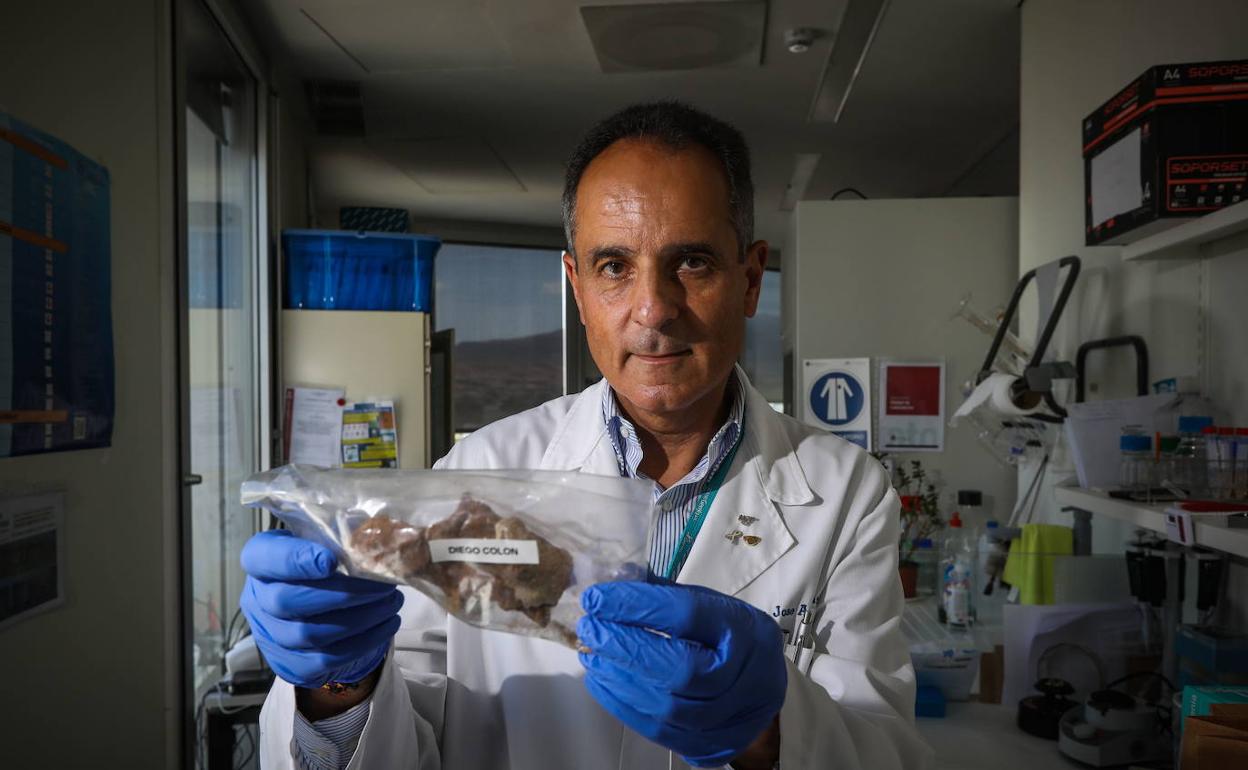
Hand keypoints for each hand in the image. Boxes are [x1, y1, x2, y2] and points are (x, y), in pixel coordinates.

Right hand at [239, 529, 402, 688]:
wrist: (318, 609)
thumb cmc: (324, 564)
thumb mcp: (326, 539)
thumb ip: (341, 532)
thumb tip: (377, 532)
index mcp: (261, 559)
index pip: (264, 558)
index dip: (295, 560)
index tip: (331, 560)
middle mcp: (258, 599)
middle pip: (287, 601)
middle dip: (343, 593)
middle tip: (383, 586)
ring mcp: (270, 635)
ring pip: (309, 634)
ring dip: (360, 619)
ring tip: (392, 603)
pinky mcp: (291, 663)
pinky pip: (325, 659)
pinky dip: (362, 643)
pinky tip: (386, 624)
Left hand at [577, 582, 785, 767]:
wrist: (762, 689)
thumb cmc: (727, 639)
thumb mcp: (710, 606)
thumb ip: (665, 597)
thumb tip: (611, 588)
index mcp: (744, 629)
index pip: (687, 615)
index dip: (636, 606)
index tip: (596, 599)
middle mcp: (744, 675)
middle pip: (680, 669)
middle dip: (625, 648)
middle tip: (589, 629)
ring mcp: (731, 717)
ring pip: (667, 707)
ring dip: (619, 680)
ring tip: (592, 656)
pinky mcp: (712, 746)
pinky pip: (661, 733)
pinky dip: (624, 706)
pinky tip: (603, 682)